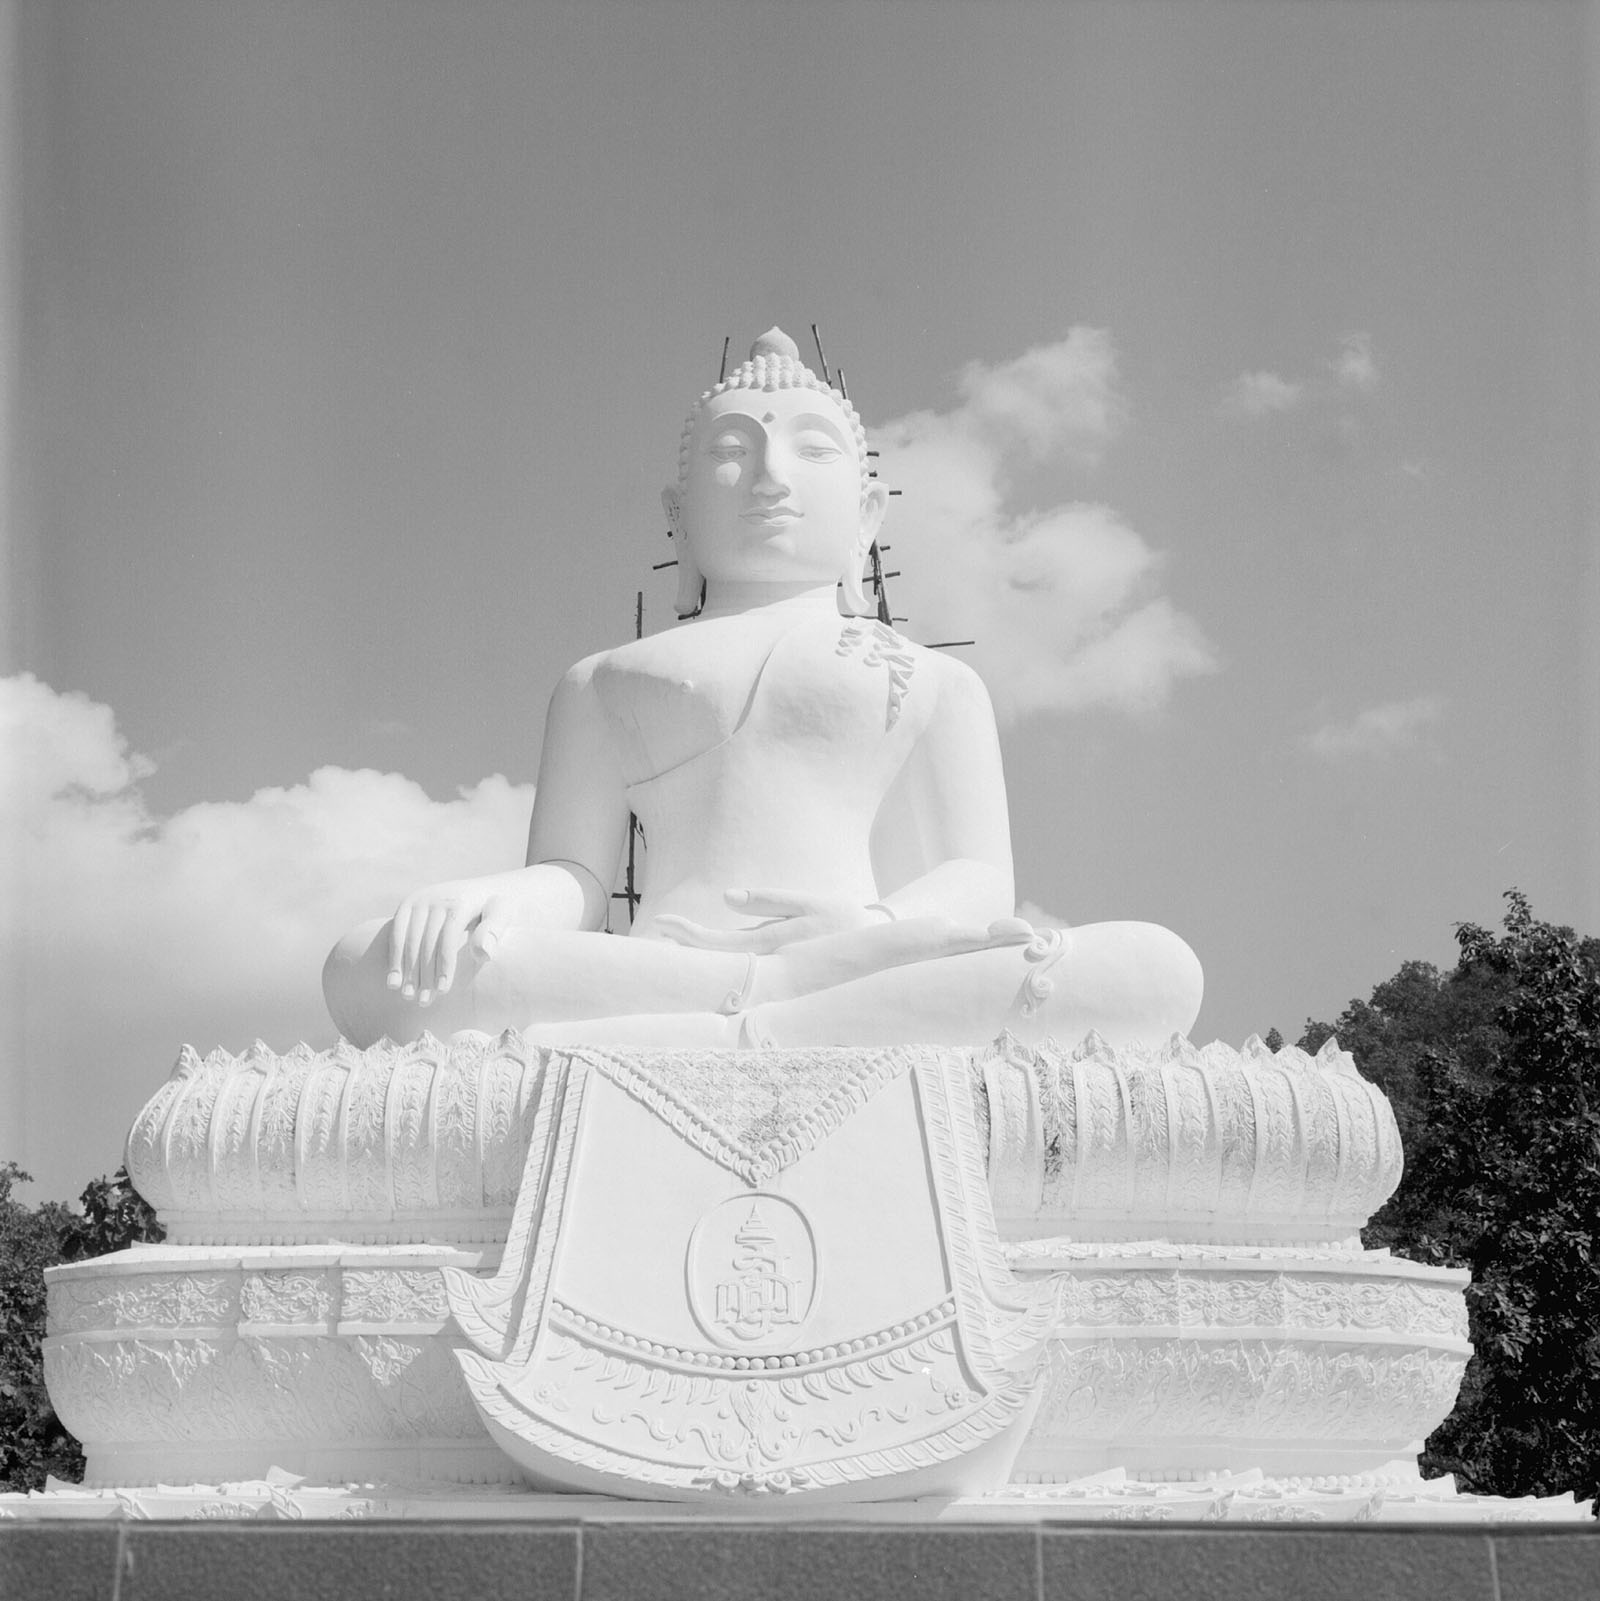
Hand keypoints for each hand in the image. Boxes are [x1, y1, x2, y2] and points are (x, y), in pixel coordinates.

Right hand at [385, 876, 524, 1004]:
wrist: (482, 888)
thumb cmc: (494, 909)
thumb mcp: (502, 914)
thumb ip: (494, 930)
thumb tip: (481, 952)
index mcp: (460, 902)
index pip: (448, 937)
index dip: (445, 965)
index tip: (443, 991)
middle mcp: (436, 898)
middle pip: (426, 942)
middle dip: (424, 974)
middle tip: (423, 1002)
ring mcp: (419, 900)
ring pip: (409, 940)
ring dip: (407, 971)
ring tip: (408, 996)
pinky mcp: (407, 904)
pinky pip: (396, 933)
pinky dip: (394, 958)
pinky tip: (393, 981)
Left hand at [653, 889, 890, 954]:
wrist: (879, 953)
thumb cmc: (844, 921)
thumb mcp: (808, 903)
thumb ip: (767, 901)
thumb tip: (725, 897)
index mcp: (774, 947)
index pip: (719, 946)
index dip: (688, 936)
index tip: (662, 924)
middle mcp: (770, 968)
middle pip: (715, 963)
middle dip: (683, 949)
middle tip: (652, 934)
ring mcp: (773, 977)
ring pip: (726, 970)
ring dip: (696, 956)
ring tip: (667, 940)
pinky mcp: (780, 978)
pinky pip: (742, 972)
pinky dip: (717, 963)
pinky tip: (700, 956)